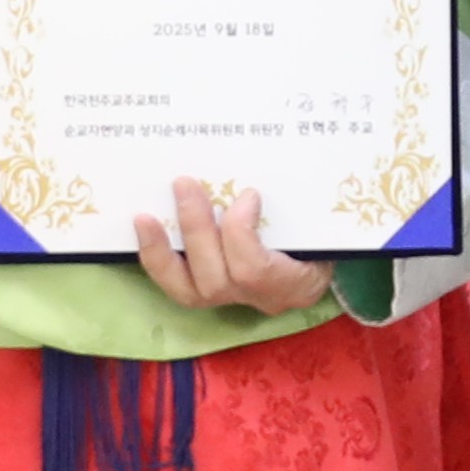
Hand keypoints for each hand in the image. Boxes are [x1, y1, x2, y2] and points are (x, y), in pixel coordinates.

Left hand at [131, 175, 333, 314]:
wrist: (325, 249)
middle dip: (196, 230)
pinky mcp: (211, 295)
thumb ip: (298, 202)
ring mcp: (235, 301)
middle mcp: (264, 300)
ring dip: (164, 250)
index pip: (255, 271)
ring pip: (189, 292)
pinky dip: (157, 258)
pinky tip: (144, 229)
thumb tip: (259, 169)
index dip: (239, 233)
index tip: (247, 194)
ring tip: (145, 216)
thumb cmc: (324, 228)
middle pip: (218, 280)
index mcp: (298, 282)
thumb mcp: (321, 217)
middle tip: (185, 183)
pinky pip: (178, 286)